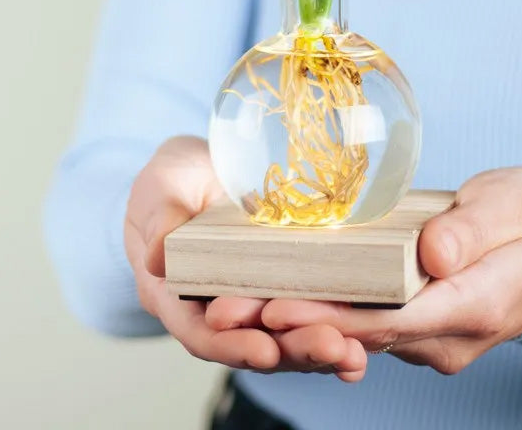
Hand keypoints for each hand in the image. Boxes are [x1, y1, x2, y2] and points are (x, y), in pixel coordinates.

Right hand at [124, 136, 366, 380]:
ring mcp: (256, 297)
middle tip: (334, 349)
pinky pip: (312, 308)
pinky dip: (338, 325)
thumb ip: (160, 218)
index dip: (233, 346)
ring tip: (355, 354)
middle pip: (256, 341)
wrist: (203, 167)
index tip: (266, 351)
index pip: (204, 333)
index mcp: (178, 295)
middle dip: (295, 350)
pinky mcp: (287, 281)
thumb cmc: (175, 179)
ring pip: (287, 334)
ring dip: (323, 346)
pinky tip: (366, 338)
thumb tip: (156, 258)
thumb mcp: (162, 188)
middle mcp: (219, 306)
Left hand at [260, 167, 521, 374]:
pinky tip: (281, 298)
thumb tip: (429, 255)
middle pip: (360, 334)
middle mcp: (447, 335)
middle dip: (294, 323)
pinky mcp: (422, 325)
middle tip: (228, 310)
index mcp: (472, 305)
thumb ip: (471, 231)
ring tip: (236, 305)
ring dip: (300, 321)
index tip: (276, 309)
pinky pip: (367, 324)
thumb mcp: (512, 206)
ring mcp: (434, 336)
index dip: (330, 318)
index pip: (389, 320)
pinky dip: (325, 313)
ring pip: (358, 334)